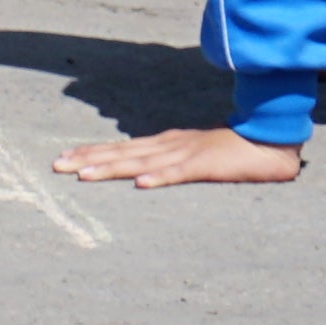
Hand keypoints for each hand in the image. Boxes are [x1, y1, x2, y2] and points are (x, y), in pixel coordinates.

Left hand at [53, 124, 304, 189]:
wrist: (270, 139)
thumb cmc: (233, 150)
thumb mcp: (195, 155)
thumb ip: (172, 162)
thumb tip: (146, 173)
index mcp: (166, 144)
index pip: (122, 148)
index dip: (93, 152)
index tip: (65, 157)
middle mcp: (169, 145)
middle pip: (122, 152)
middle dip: (88, 158)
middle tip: (56, 165)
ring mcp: (186, 154)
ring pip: (141, 162)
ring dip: (111, 168)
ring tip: (83, 175)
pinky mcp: (206, 166)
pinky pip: (179, 173)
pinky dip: (159, 178)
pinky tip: (140, 185)